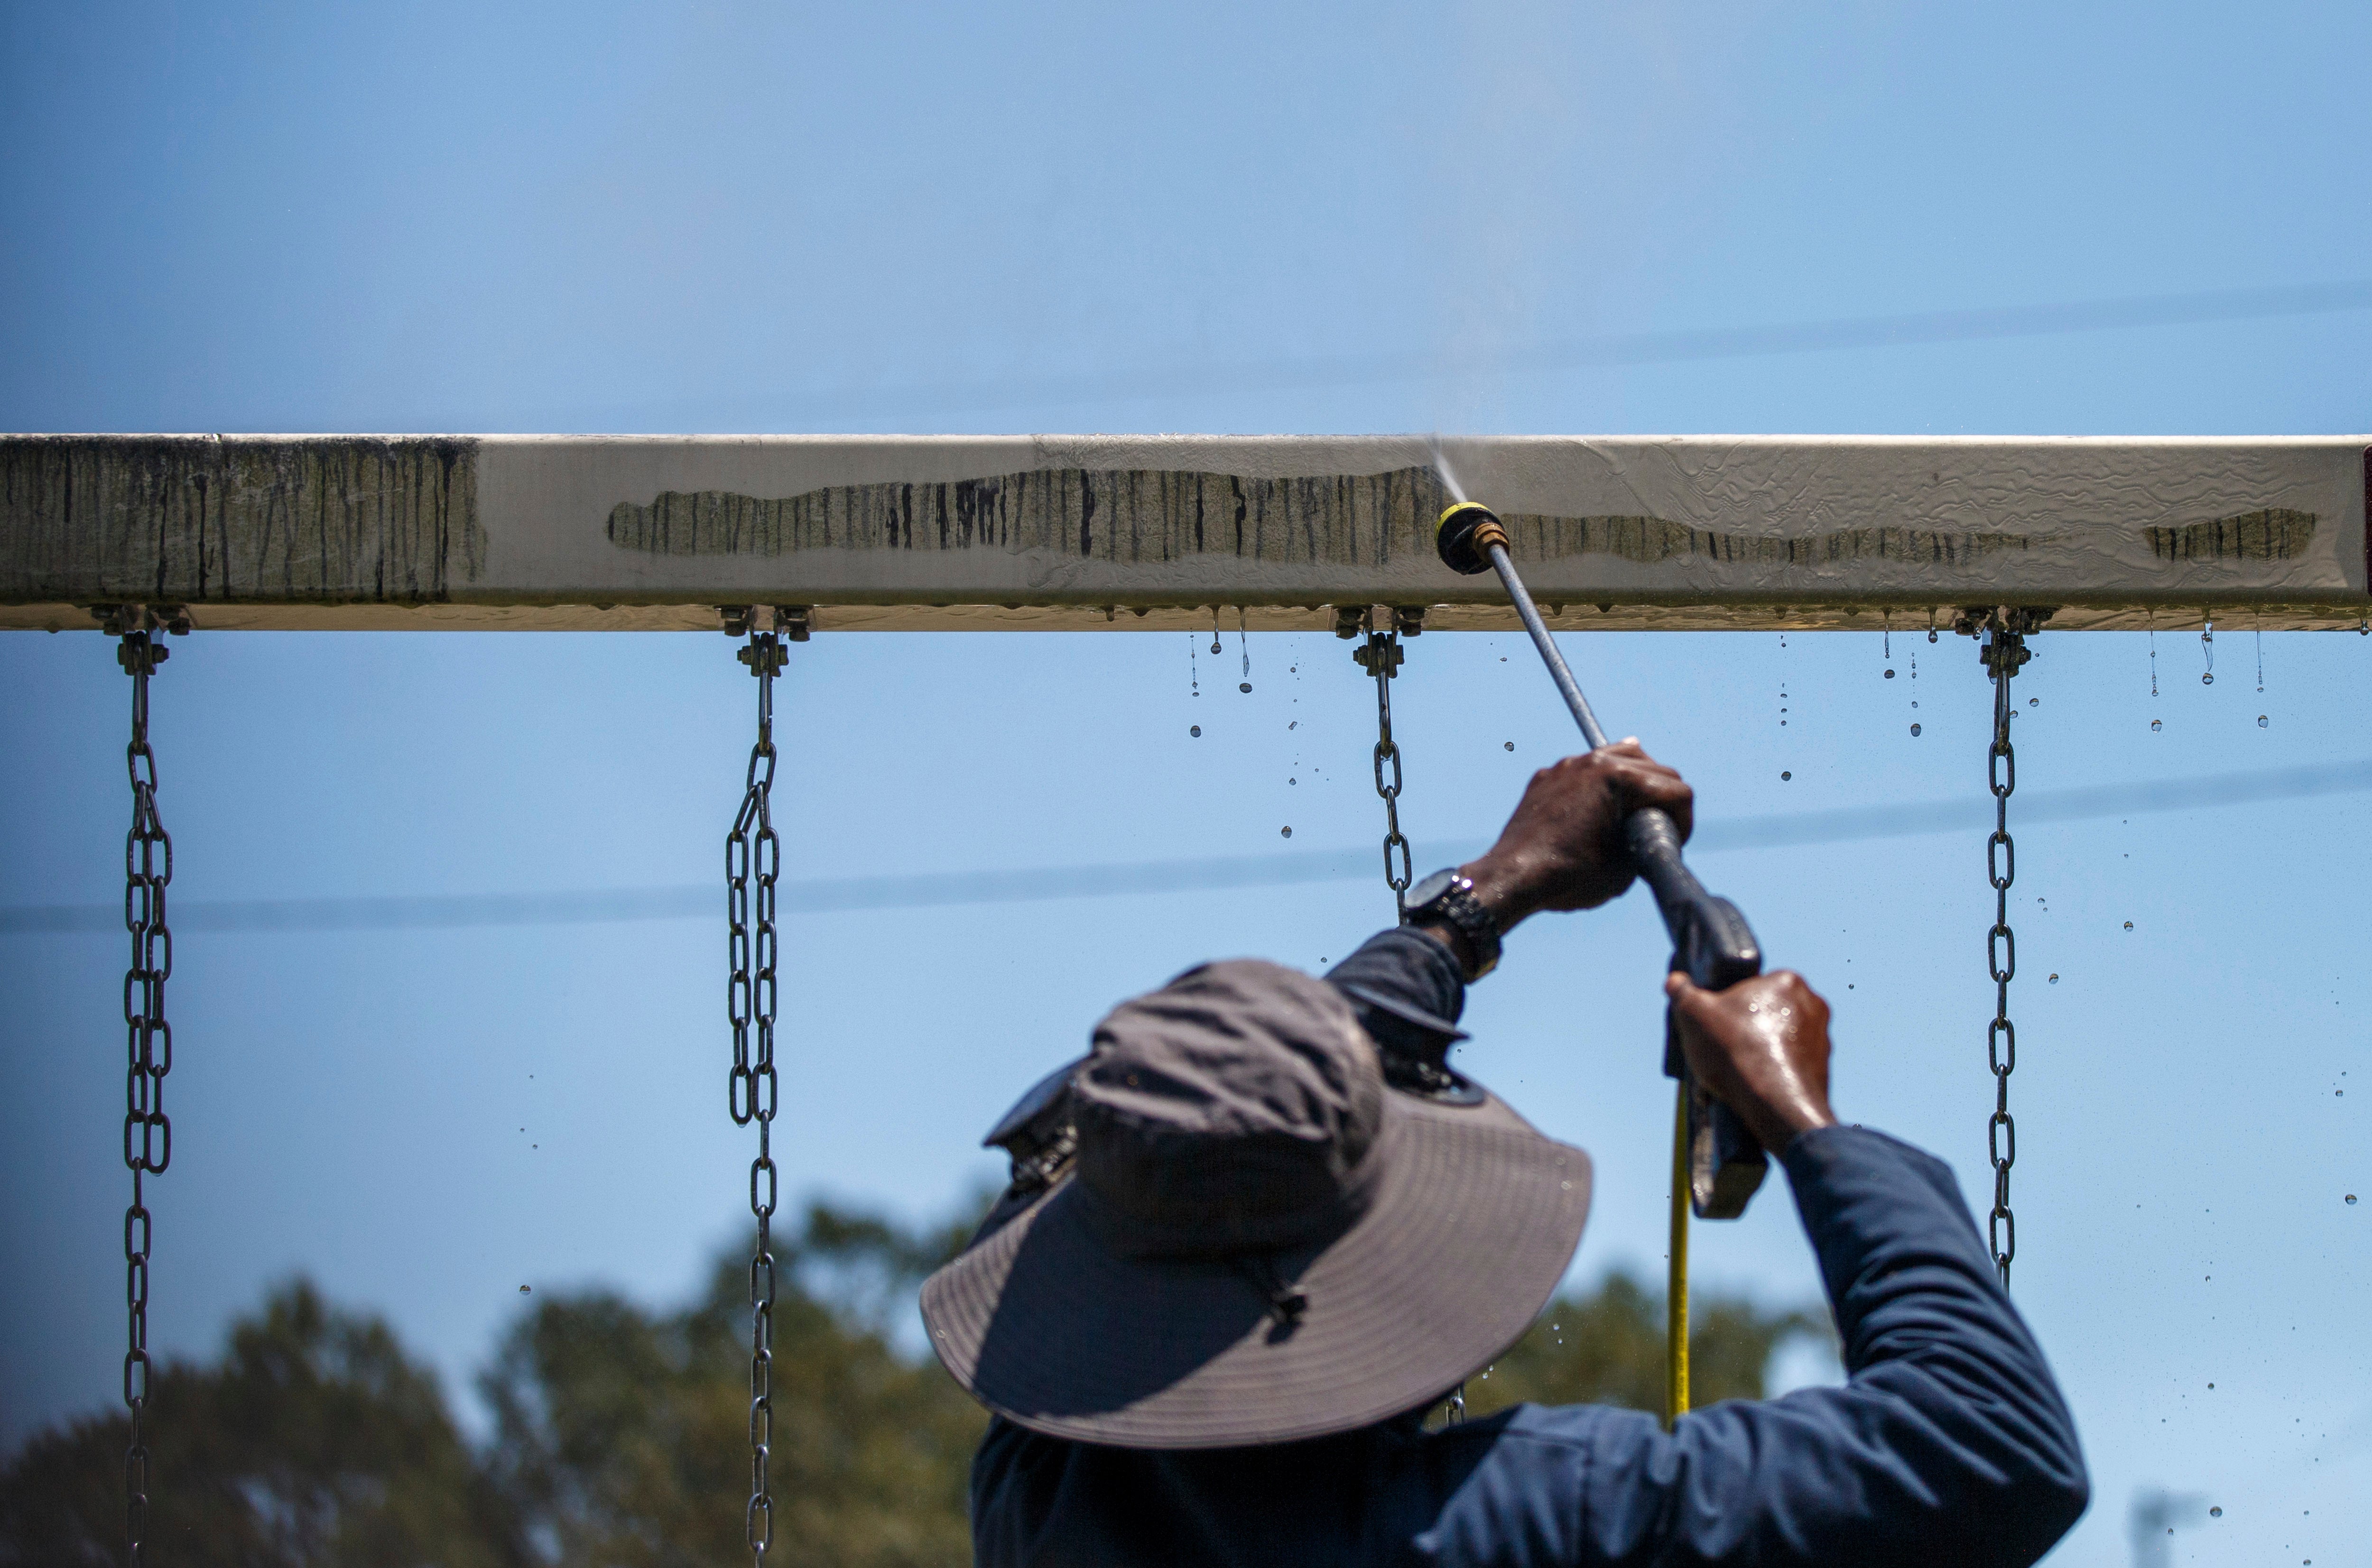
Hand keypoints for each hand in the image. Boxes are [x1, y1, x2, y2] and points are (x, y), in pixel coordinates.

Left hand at [1462, 741, 1694, 924]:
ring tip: (1637, 810)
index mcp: (1618, 778)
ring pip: (1618, 757)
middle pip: (1653, 768)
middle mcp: (1592, 762)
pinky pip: (1584, 771)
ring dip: (1636, 781)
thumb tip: (1650, 834)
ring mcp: (1566, 767)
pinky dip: (1600, 785)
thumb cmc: (1568, 876)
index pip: (1676, 790)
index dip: (1685, 820)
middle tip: (1661, 825)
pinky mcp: (1546, 777)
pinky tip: (1600, 808)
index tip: (1677, 841)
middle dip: (1664, 797)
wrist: (1512, 878)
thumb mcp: (1625, 867)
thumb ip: (1648, 842)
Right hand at [1662, 970, 1837, 1152]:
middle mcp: (1812, 1004)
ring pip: (1774, 1042)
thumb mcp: (1694, 1015)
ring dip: (1755, 1054)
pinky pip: (1787, 1066)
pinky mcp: (1822, 1068)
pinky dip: (1770, 1075)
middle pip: (1762, 1014)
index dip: (1724, 1007)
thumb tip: (1676, 982)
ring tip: (1731, 1075)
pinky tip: (1751, 1089)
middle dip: (1741, 1032)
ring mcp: (1821, 1038)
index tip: (1713, 1026)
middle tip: (1719, 1052)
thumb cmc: (1738, 1054)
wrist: (1777, 1107)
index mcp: (1786, 980)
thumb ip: (1683, 993)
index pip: (1748, 987)